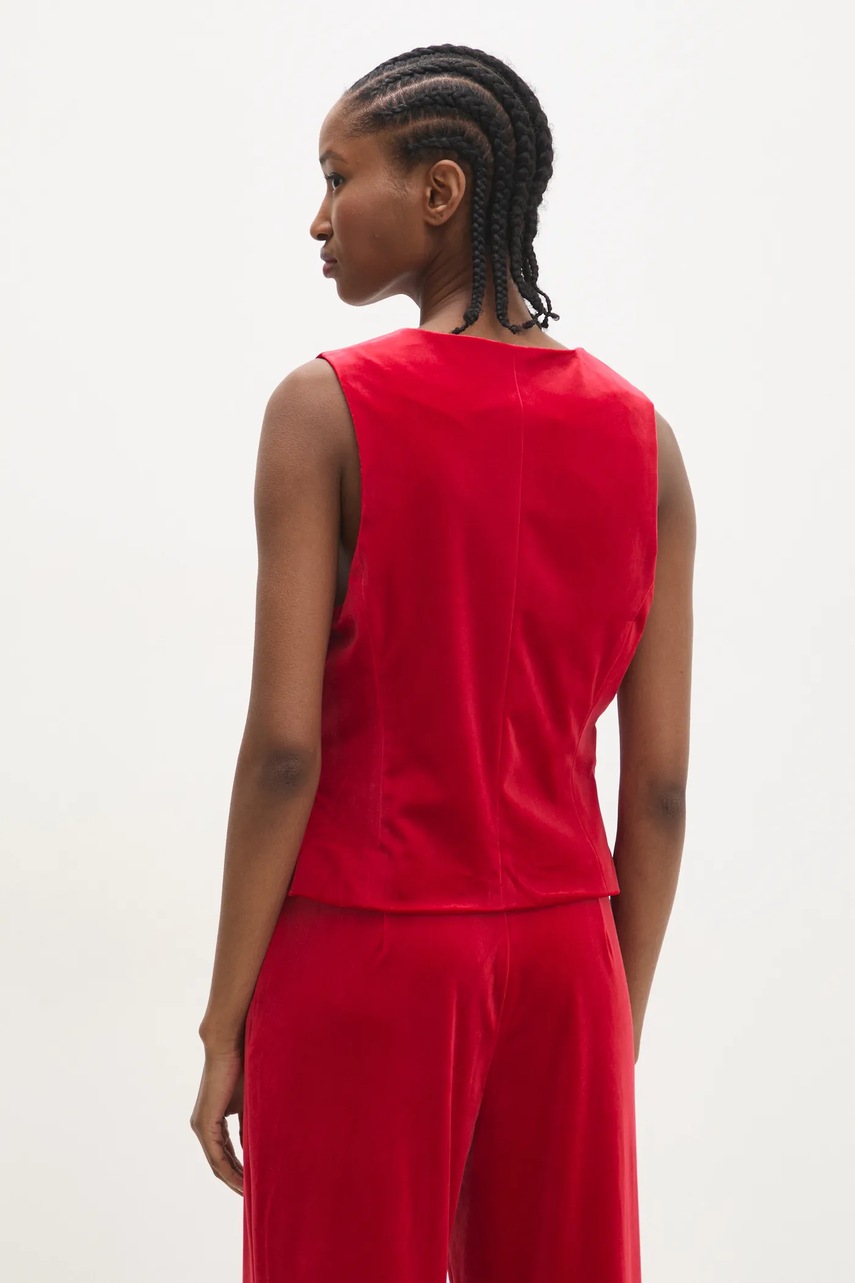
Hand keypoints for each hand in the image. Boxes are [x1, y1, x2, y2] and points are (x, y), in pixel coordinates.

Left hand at [190, 1045, 244, 1194]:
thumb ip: (250, 1125)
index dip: (240, 1170)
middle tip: (253, 1196)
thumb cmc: (242, 1067)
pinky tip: (243, 1181)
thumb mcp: (250, 1103)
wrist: (229, 1045)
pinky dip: (230, 1170)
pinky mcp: (204, 1124)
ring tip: (250, 1194)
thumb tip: (259, 1148)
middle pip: (220, 1163)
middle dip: (237, 1180)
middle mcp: (203, 1127)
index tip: (255, 1182)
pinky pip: (217, 1156)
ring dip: (234, 1180)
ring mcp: (201, 1126)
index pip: (226, 1154)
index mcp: (213, 1121)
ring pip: (217, 1163)